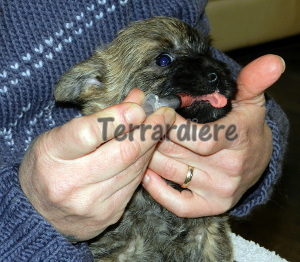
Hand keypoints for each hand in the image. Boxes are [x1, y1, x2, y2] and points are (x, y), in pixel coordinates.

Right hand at [19, 90, 175, 240]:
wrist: (40, 213)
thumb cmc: (49, 166)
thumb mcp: (61, 136)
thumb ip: (99, 118)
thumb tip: (136, 100)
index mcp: (53, 155)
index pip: (89, 133)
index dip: (118, 118)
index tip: (139, 106)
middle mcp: (71, 183)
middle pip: (122, 153)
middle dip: (149, 130)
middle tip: (164, 113)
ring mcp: (91, 203)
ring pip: (134, 168)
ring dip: (150, 146)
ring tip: (160, 127)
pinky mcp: (108, 214)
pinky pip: (134, 184)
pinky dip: (144, 164)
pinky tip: (148, 151)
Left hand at [142, 54, 284, 216]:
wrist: (256, 160)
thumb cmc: (245, 127)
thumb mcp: (250, 101)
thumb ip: (254, 81)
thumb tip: (273, 61)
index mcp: (238, 140)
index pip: (200, 138)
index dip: (174, 127)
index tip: (159, 114)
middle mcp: (230, 170)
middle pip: (178, 154)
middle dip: (155, 137)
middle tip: (140, 126)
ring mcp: (220, 191)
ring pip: (171, 173)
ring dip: (149, 156)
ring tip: (138, 143)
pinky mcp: (210, 206)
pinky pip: (178, 204)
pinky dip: (157, 191)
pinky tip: (146, 174)